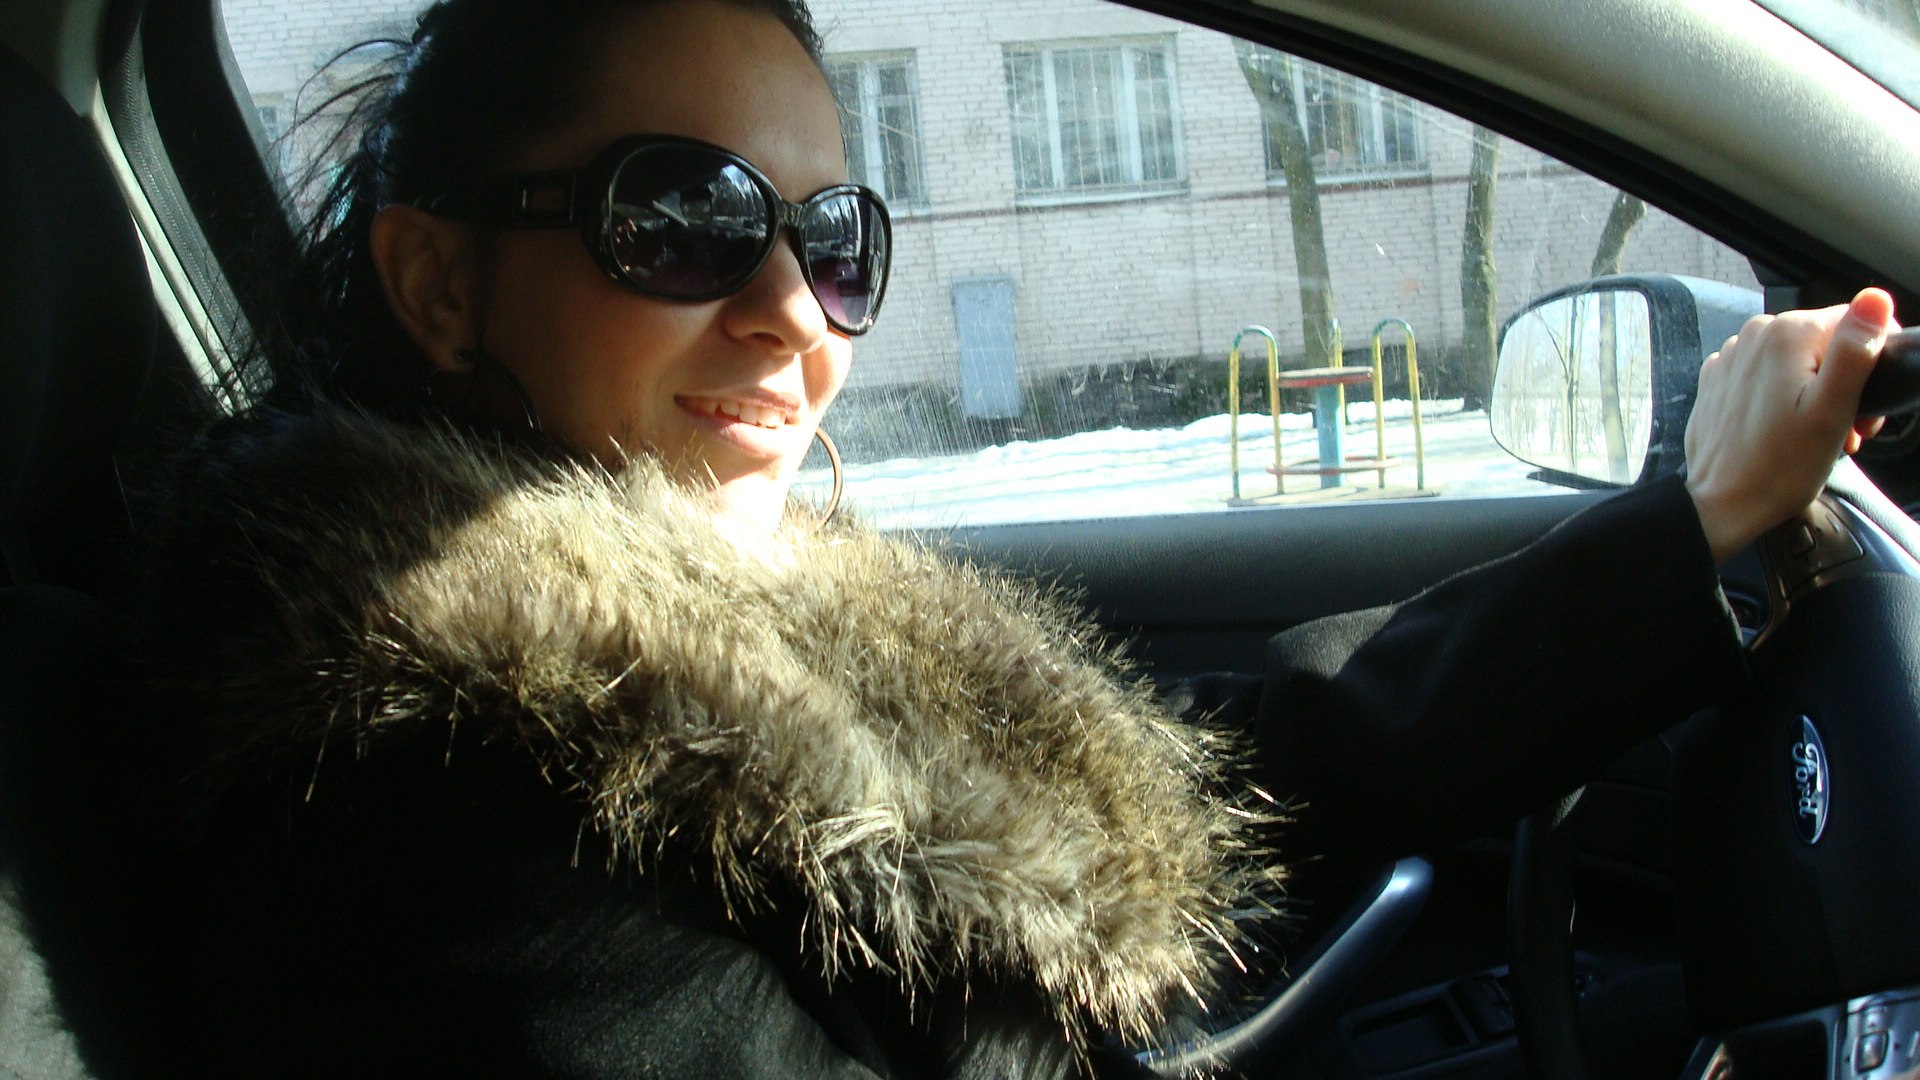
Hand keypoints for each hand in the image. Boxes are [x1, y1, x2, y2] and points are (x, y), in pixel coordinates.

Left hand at [1685, 288, 1896, 564]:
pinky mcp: (1720, 380)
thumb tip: (1876, 298)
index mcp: (1788, 332)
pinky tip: (1790, 431)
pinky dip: (1786, 398)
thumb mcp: (1832, 409)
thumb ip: (1855, 350)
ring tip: (1820, 437)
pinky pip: (1767, 376)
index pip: (1856, 323)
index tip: (1868, 409)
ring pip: (1799, 361)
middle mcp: (1755, 334)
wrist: (1721, 504)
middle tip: (1849, 431)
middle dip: (1847, 384)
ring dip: (1819, 394)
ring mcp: (1732, 356)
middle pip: (1827, 344)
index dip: (1874, 362)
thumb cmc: (1779, 466)